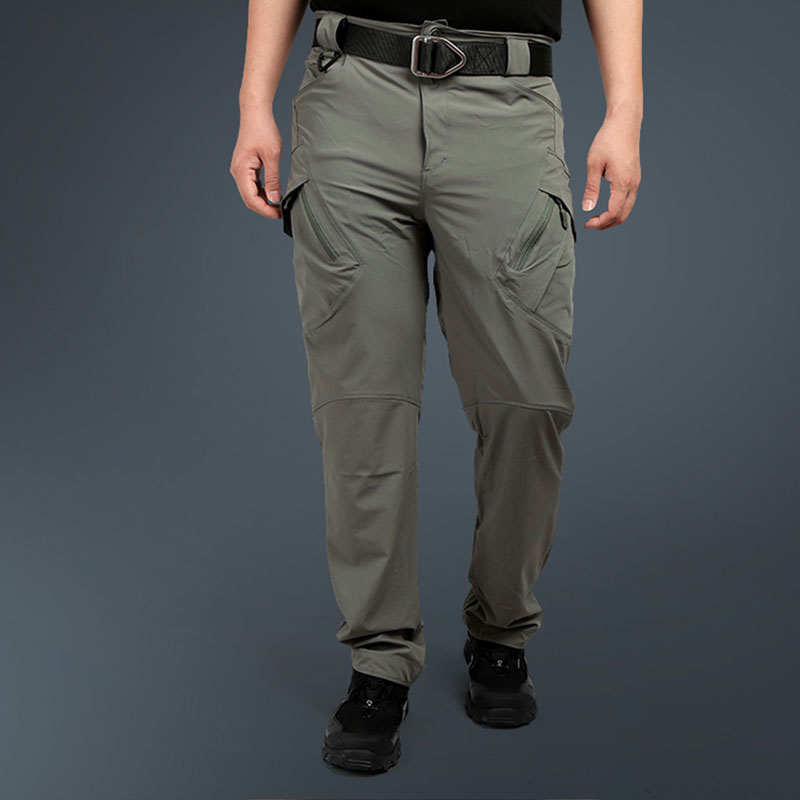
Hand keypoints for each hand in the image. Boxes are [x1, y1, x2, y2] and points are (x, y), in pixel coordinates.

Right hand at [230, 103, 282, 218]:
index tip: (279, 214)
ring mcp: (240, 169)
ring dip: (263, 201)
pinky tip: (273, 193)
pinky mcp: (245, 167)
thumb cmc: (263, 129)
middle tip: (280, 213)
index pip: (251, 199)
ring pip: (250, 193)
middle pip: (249, 199)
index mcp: (241, 170)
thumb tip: (275, 198)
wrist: (255, 112)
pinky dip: (261, 192)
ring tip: (278, 205)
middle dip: (264, 208)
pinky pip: (251, 185)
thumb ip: (273, 179)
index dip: (265, 210)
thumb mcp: (273, 156)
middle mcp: (237, 172)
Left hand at [582, 112, 641, 229]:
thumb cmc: (608, 139)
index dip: (600, 222)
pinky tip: (606, 206)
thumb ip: (591, 188)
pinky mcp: (635, 177)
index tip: (587, 224)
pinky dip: (618, 209)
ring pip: (627, 209)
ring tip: (597, 218)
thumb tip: (587, 208)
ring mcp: (636, 181)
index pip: (613, 213)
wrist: (624, 122)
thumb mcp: (593, 164)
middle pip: (623, 215)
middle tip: (591, 224)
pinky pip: (629, 200)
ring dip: (613, 217)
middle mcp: (633, 184)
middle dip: (607, 224)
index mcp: (623, 182)